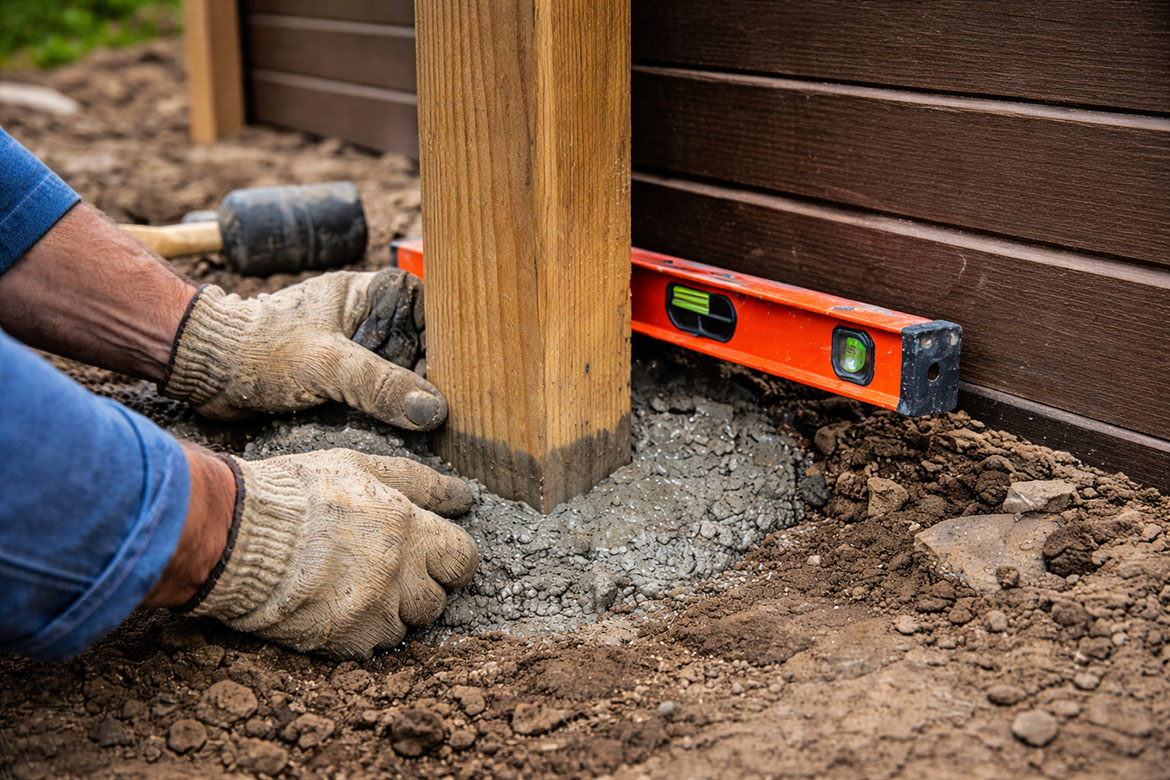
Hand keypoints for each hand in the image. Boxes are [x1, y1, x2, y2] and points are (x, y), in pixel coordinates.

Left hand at [161, 269, 441, 429]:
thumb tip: (432, 410)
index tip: (463, 378)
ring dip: (411, 403)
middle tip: (450, 413)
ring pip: (402, 377)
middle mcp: (367, 321)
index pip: (429, 311)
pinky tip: (403, 436)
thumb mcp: (324, 364)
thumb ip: (379, 384)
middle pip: (421, 349)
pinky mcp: (342, 381)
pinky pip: (378, 398)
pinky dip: (389, 416)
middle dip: (434, 380)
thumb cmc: (257, 350)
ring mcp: (355, 352)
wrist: (205, 372)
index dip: (449, 343)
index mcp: (369, 295)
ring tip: (433, 431)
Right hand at [186, 449, 477, 658]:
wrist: (238, 535)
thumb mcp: (360, 466)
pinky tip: (332, 606)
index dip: (448, 558)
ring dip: (388, 611)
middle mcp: (401, 573)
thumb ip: (418, 481)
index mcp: (410, 528)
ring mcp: (375, 610)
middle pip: (436, 598)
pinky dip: (358, 631)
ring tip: (351, 586)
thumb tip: (464, 496)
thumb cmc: (297, 493)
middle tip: (382, 569)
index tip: (429, 554)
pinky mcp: (346, 639)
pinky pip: (371, 645)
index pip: (463, 558)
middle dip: (418, 587)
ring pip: (405, 625)